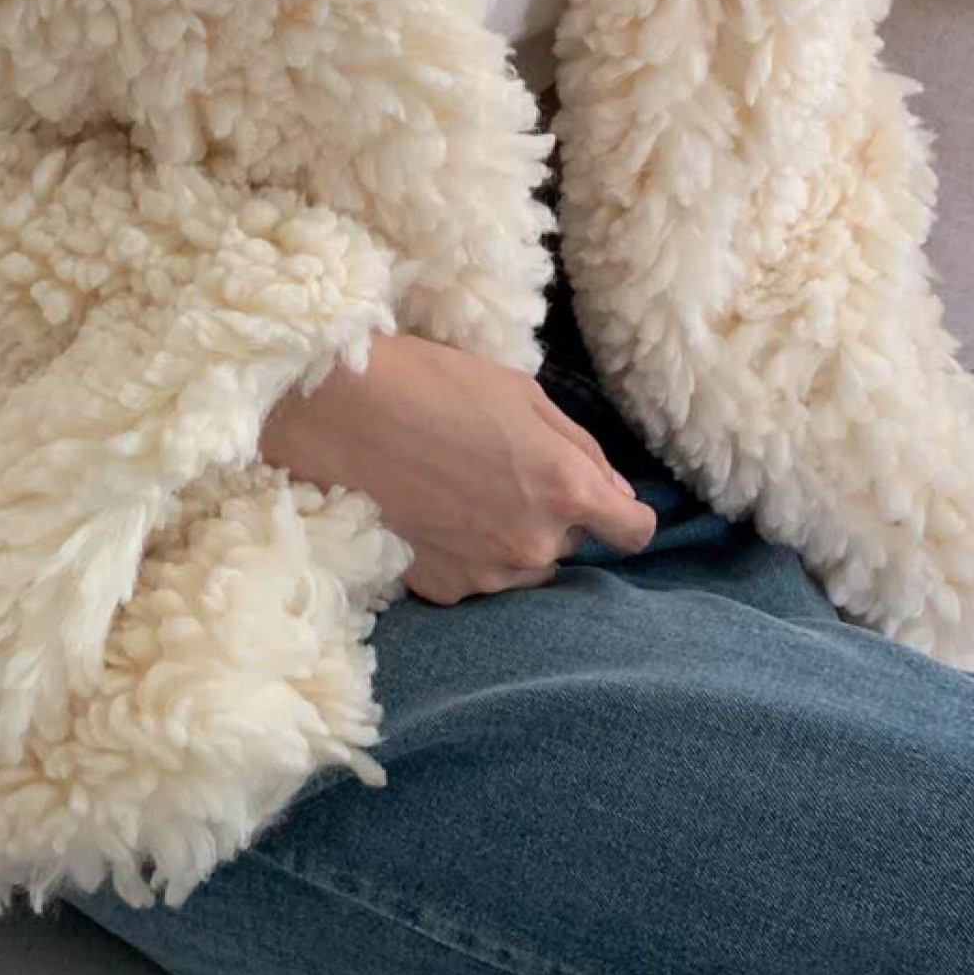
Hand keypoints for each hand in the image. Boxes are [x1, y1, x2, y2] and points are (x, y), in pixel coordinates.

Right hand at [261, 328, 658, 606]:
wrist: (338, 414)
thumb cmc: (433, 385)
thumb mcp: (523, 394)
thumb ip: (581, 449)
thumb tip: (613, 492)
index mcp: (566, 487)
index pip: (634, 532)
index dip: (623, 514)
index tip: (603, 503)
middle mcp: (535, 542)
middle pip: (572, 542)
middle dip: (551, 513)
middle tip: (500, 470)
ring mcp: (487, 573)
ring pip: (524, 564)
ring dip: (510, 537)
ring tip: (460, 491)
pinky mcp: (443, 589)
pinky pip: (476, 576)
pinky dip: (464, 552)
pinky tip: (431, 512)